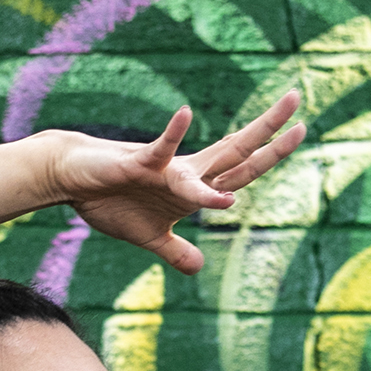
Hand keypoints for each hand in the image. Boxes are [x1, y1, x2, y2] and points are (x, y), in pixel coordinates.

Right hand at [41, 91, 306, 273]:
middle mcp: (188, 173)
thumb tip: (198, 268)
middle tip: (298, 102)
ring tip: (275, 125)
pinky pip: (160, 150)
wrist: (72, 178)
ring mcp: (167, 168)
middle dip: (270, 134)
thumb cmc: (110, 201)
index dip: (270, 156)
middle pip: (239, 153)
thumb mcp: (149, 237)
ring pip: (215, 155)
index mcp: (192, 188)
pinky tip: (185, 113)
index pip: (241, 172)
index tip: (299, 133)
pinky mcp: (139, 164)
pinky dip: (173, 136)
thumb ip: (176, 251)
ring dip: (246, 142)